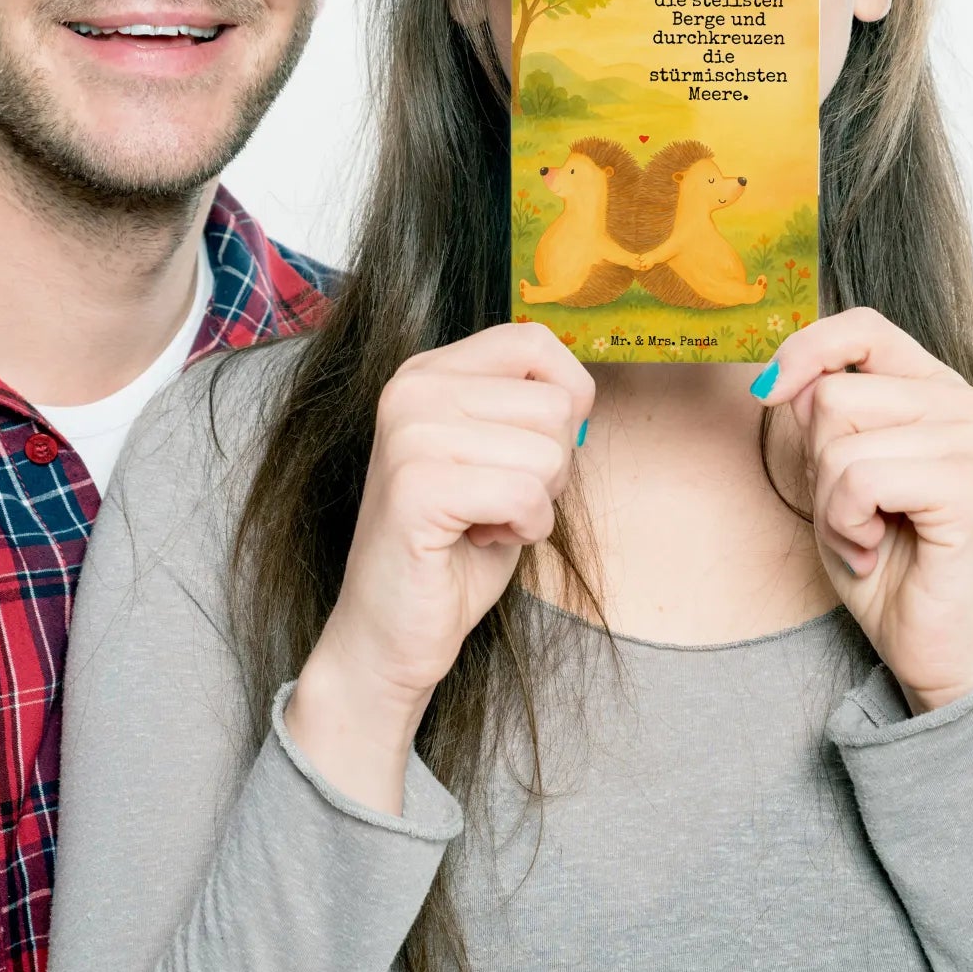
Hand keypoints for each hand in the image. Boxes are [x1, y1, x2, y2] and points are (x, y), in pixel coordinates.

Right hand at [286, 321, 593, 809]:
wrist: (391, 629)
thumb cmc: (454, 547)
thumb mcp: (497, 457)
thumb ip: (527, 411)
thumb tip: (581, 394)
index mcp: (428, 371)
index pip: (534, 341)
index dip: (567, 397)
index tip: (537, 449)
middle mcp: (412, 388)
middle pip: (553, 404)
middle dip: (550, 466)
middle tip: (499, 501)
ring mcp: (409, 433)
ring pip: (547, 451)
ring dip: (536, 503)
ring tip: (485, 521)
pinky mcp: (416, 486)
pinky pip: (525, 494)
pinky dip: (524, 529)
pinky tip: (480, 540)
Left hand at [756, 308, 972, 713]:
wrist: (931, 642)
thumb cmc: (884, 555)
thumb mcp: (834, 471)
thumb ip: (820, 415)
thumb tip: (783, 380)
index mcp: (930, 386)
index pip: (862, 327)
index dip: (805, 350)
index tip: (768, 392)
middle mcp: (958, 402)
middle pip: (832, 393)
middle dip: (817, 462)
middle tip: (852, 511)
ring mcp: (968, 441)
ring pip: (839, 438)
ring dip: (830, 502)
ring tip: (867, 533)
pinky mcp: (966, 487)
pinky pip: (860, 479)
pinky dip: (847, 523)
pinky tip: (876, 549)